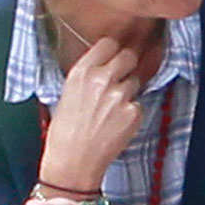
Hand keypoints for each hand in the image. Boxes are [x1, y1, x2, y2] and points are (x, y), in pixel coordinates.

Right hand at [39, 37, 141, 188]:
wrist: (73, 161)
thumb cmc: (66, 130)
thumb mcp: (69, 92)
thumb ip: (89, 74)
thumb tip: (107, 62)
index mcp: (82, 72)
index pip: (108, 43)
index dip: (113, 50)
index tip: (114, 55)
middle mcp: (102, 79)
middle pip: (128, 56)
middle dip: (127, 65)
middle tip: (120, 78)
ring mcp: (121, 96)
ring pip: (135, 81)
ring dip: (128, 92)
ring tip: (111, 110)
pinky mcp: (134, 112)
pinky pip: (138, 104)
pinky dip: (131, 112)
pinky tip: (116, 123)